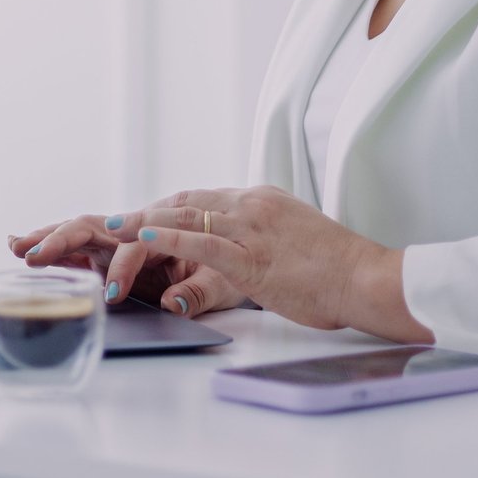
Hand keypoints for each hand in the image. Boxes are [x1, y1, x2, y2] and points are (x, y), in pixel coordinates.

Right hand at [8, 212, 246, 317]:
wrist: (241, 254)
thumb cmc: (231, 267)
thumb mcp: (222, 283)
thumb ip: (197, 292)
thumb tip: (173, 304)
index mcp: (162, 231)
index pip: (135, 245)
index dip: (123, 268)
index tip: (114, 294)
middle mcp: (135, 230)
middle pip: (93, 226)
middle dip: (61, 238)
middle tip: (33, 253)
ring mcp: (120, 239)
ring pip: (79, 230)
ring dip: (47, 237)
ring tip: (16, 245)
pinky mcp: (111, 250)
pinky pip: (78, 244)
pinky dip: (51, 243)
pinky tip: (20, 243)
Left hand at [103, 186, 434, 342]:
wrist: (367, 278)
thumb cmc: (338, 269)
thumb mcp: (295, 238)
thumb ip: (266, 236)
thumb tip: (248, 246)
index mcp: (261, 200)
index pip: (201, 199)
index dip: (165, 209)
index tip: (138, 217)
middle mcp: (252, 205)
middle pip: (184, 204)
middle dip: (144, 213)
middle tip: (110, 221)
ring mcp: (251, 228)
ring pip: (185, 218)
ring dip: (143, 224)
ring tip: (111, 227)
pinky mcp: (253, 256)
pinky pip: (201, 243)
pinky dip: (168, 238)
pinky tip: (144, 238)